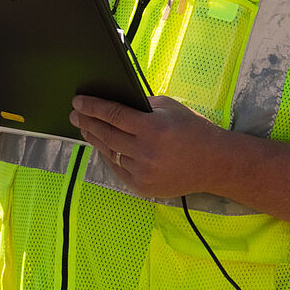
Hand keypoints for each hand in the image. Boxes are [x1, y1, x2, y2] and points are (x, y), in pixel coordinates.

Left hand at [70, 94, 225, 197]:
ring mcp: (142, 172)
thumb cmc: (193, 131)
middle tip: (75, 114)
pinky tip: (102, 146)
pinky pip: (117, 169)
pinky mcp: (142, 187)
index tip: (78, 101)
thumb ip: (141, 105)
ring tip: (85, 128)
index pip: (113, 114)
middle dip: (87, 122)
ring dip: (95, 139)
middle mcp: (145, 152)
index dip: (92, 107)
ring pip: (109, 153)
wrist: (214, 163)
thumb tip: (113, 102)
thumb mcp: (169, 108)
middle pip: (106, 134)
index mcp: (153, 128)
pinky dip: (108, 156)